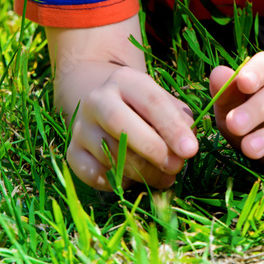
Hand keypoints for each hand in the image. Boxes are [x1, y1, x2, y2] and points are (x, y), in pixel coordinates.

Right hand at [66, 67, 197, 190]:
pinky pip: (94, 175)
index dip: (172, 127)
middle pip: (120, 123)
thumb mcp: (166, 105)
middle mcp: (97, 99)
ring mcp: (80, 126)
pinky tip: (133, 179)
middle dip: (152, 149)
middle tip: (176, 167)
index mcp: (125, 80)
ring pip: (110, 153)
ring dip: (142, 172)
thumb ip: (180, 122)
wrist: (107, 109)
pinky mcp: (72, 153)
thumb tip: (185, 149)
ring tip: (165, 176)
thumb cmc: (148, 110)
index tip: (190, 150)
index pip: (150, 101)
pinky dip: (117, 182)